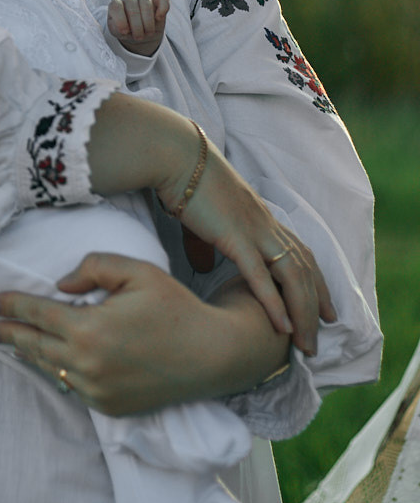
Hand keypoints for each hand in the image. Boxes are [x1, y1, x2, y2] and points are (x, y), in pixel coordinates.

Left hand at [0, 255, 289, 416]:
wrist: (213, 355)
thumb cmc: (175, 307)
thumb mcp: (136, 271)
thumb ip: (93, 268)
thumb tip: (60, 285)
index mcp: (89, 329)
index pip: (36, 315)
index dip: (10, 306)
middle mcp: (87, 366)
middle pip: (35, 347)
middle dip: (9, 335)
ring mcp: (98, 392)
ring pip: (52, 370)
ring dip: (31, 355)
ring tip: (13, 343)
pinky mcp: (110, 408)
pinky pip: (74, 388)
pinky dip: (60, 372)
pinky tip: (50, 362)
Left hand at [107, 0, 168, 54]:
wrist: (139, 33)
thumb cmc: (126, 31)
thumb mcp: (117, 32)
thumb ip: (116, 28)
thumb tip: (124, 28)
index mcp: (116, 4)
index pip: (116, 7)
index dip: (120, 19)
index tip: (124, 32)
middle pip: (133, 8)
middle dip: (136, 26)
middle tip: (138, 37)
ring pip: (146, 4)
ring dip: (148, 22)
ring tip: (148, 33)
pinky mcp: (158, 0)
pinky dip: (163, 8)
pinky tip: (159, 18)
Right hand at [157, 134, 334, 354]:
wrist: (176, 158)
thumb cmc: (186, 184)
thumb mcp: (202, 219)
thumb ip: (207, 244)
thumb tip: (204, 264)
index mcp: (261, 220)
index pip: (301, 255)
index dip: (316, 283)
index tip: (325, 310)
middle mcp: (266, 226)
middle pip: (304, 271)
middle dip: (316, 306)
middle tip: (320, 338)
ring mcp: (254, 231)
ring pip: (292, 278)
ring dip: (302, 313)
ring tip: (305, 344)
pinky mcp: (235, 237)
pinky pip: (261, 276)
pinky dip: (274, 303)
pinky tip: (283, 326)